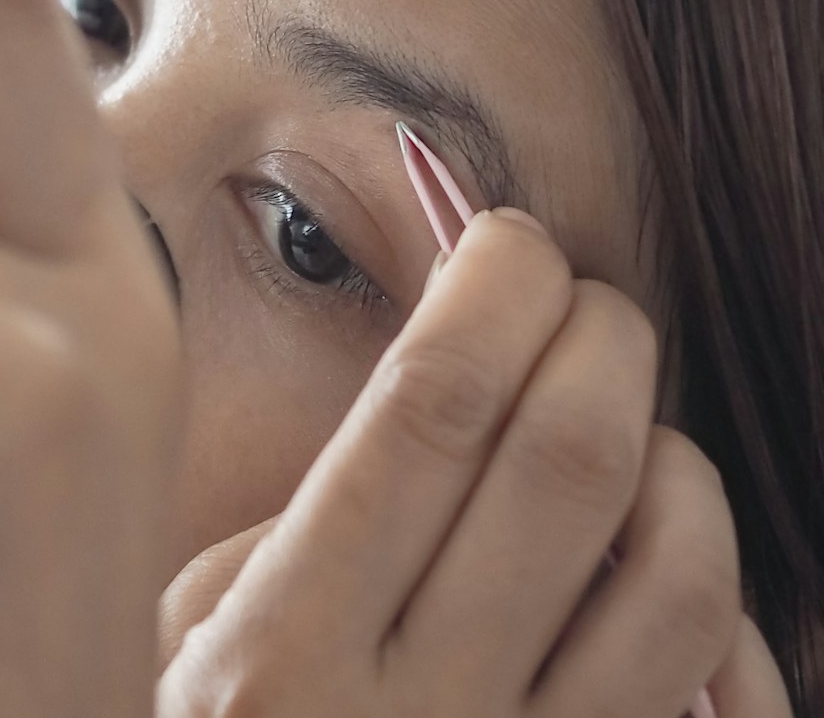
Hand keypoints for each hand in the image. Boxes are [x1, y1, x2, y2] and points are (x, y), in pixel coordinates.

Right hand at [155, 210, 792, 717]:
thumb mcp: (186, 637)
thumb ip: (298, 531)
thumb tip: (440, 411)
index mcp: (282, 648)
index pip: (425, 409)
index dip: (488, 290)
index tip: (504, 238)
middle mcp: (413, 717)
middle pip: (565, 462)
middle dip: (598, 332)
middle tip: (582, 297)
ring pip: (676, 574)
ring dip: (673, 457)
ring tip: (629, 431)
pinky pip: (721, 696)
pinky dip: (722, 602)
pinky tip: (665, 567)